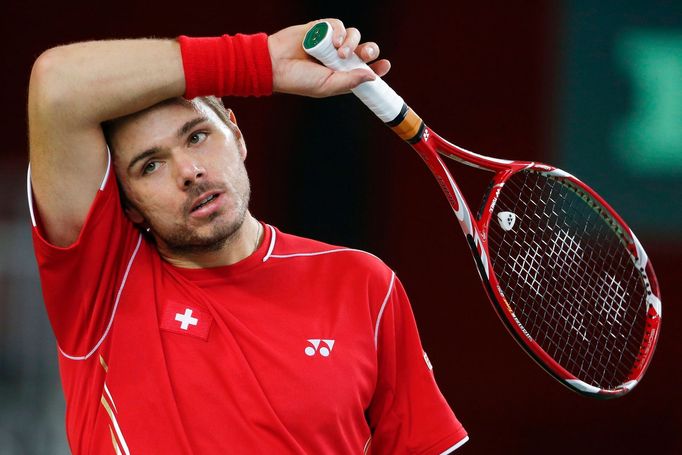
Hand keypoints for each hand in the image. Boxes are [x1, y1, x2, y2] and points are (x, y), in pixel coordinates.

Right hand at [268, 19, 390, 96]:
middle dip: (369, 50)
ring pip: (353, 35)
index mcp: (341, 74)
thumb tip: (372, 76)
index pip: (365, 69)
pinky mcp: (321, 29)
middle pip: (363, 49)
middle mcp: (338, 58)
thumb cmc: (299, 80)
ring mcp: (330, 43)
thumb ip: (350, 81)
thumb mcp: (327, 86)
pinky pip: (338, 25)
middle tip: (365, 54)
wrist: (275, 64)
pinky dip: (338, 31)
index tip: (385, 65)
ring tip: (339, 52)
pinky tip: (331, 41)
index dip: (377, 67)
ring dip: (351, 43)